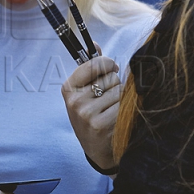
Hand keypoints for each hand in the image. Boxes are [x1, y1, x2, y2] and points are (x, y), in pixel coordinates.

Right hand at [62, 45, 121, 170]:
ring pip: (119, 90)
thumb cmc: (93, 115)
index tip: (111, 68)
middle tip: (107, 99)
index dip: (107, 63)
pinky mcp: (101, 126)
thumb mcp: (85, 92)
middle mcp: (75, 101)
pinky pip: (124, 105)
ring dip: (121, 98)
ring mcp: (87, 114)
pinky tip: (117, 120)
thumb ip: (91, 67)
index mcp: (68, 89)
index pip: (94, 63)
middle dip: (114, 85)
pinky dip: (125, 110)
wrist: (98, 150)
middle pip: (110, 77)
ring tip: (112, 110)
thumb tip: (94, 43)